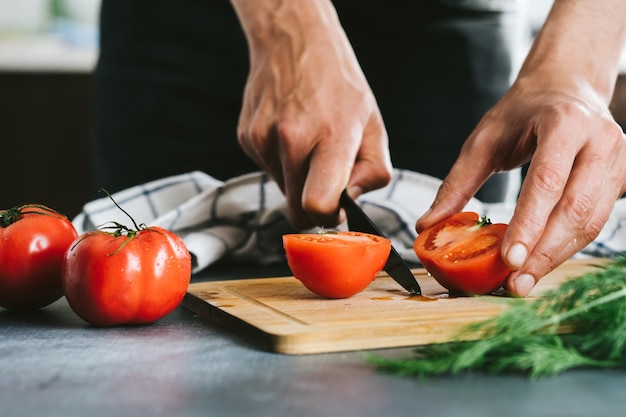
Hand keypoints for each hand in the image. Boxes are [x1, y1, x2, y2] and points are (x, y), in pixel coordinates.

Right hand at [230, 0, 391, 228]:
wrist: (293, 42)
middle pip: (296, 210)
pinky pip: (268, 170)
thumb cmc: (339, 86)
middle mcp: (291, 140)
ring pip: (282, 191)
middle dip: (312, 205)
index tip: (337, 208)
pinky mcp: (246, 138)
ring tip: (308, 143)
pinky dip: (281, 162)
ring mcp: (263, 139)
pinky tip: (289, 132)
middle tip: (326, 179)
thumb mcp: (372, 124)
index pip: (316, 205)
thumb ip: (373, 171)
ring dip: (297, 179)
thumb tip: (350, 203)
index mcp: (330, 137)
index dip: (327, 217)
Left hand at [417, 74, 625, 295]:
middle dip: (544, 252)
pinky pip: (595, 221)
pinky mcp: (620, 179)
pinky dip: (567, 246)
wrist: (566, 87)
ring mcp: (618, 161)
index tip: (509, 260)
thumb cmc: (521, 112)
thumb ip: (457, 183)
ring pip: (591, 222)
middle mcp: (601, 141)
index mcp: (564, 124)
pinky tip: (541, 262)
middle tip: (514, 283)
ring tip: (523, 281)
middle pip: (576, 209)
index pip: (547, 182)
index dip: (529, 224)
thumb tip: (427, 226)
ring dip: (557, 257)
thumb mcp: (483, 140)